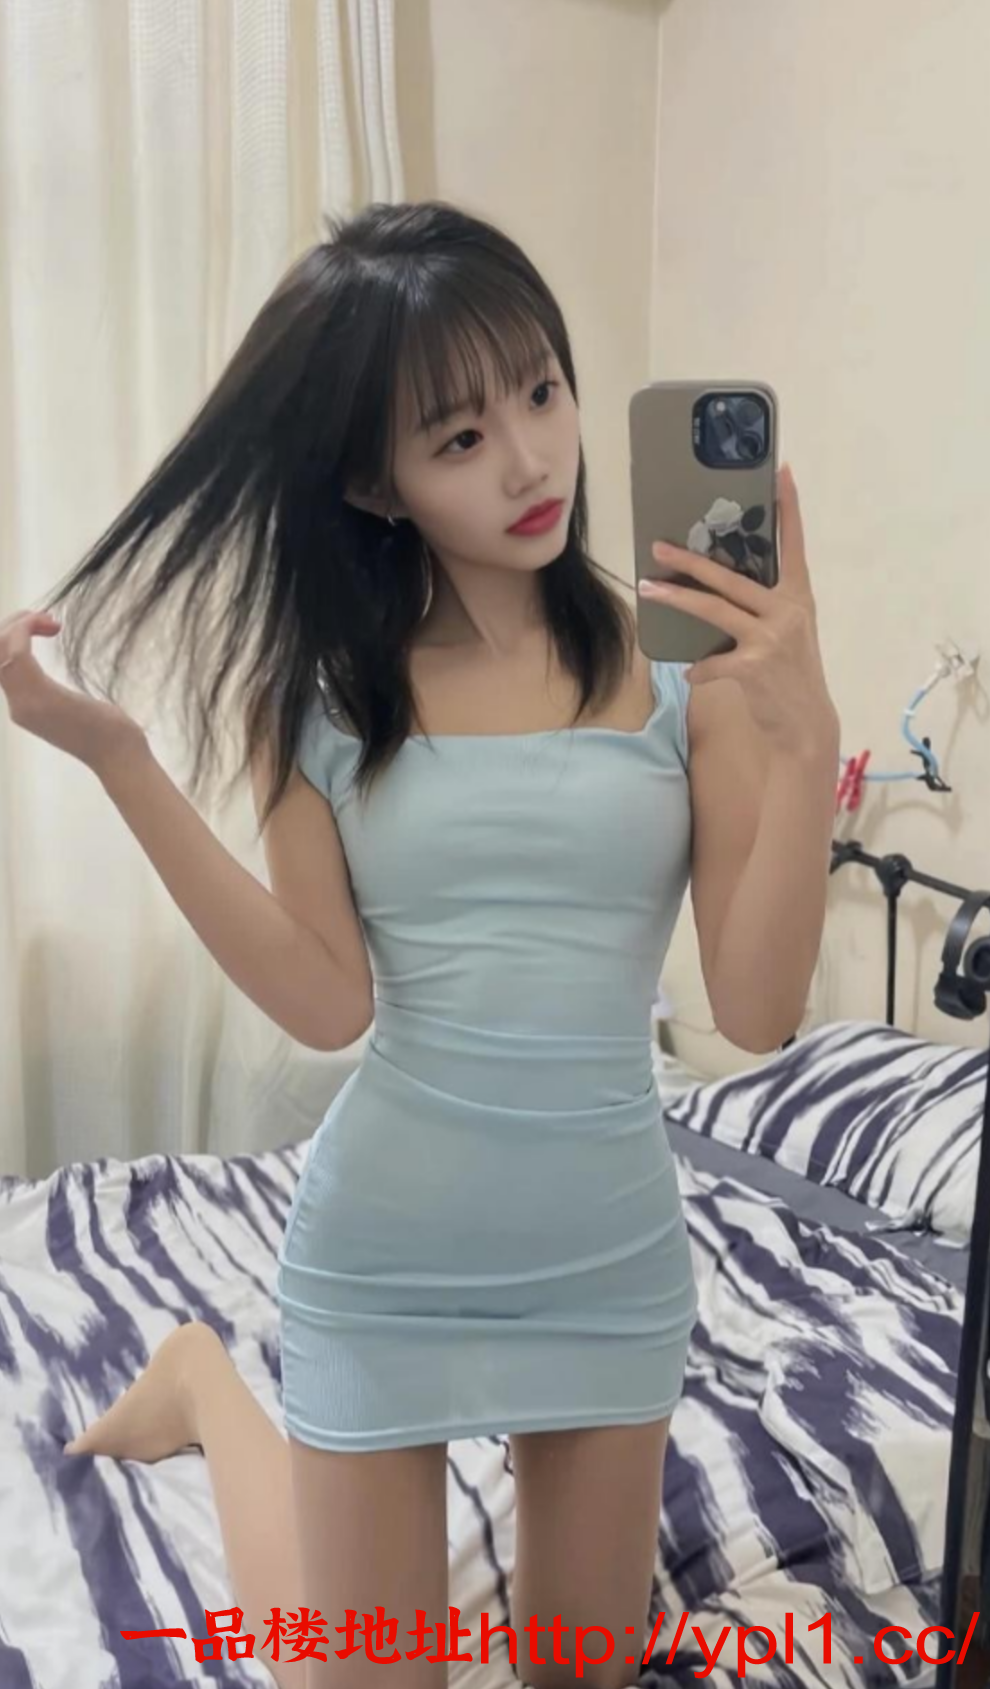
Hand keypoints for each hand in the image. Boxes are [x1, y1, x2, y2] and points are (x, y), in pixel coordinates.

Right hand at [0, 609, 146, 772]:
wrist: (120, 755)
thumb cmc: (105, 730)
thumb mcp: (68, 705)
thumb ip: (47, 689)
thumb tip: (38, 666)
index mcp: (22, 706)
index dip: (9, 636)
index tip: (38, 624)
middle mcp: (17, 706)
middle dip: (10, 624)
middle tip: (42, 617)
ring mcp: (25, 703)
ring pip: (0, 649)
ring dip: (19, 623)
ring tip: (48, 621)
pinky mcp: (41, 697)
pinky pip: (18, 652)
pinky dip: (27, 628)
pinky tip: (50, 625)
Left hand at [638, 464, 838, 757]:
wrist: (806, 725)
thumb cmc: (790, 677)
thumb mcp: (787, 634)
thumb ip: (763, 609)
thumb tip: (718, 590)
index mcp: (798, 597)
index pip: (793, 545)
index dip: (789, 509)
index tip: (782, 472)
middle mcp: (787, 611)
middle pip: (731, 577)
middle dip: (691, 561)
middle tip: (659, 547)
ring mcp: (771, 638)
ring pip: (713, 609)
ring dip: (676, 598)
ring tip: (648, 588)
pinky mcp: (753, 666)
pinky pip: (710, 662)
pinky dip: (698, 669)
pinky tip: (694, 674)